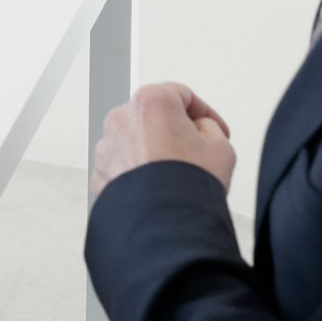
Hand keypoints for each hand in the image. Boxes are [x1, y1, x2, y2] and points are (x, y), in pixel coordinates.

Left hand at [92, 82, 235, 197]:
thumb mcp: (220, 146)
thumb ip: (209, 127)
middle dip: (176, 130)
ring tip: (177, 174)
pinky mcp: (101, 172)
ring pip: (137, 140)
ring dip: (155, 150)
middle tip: (197, 150)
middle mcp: (122, 118)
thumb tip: (200, 130)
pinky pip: (124, 164)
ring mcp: (108, 145)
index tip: (214, 128)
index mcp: (151, 101)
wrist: (164, 226)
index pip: (182, 94)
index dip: (205, 113)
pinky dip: (139, 171)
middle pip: (155, 116)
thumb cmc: (187, 185)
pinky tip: (159, 187)